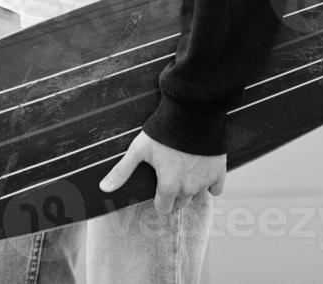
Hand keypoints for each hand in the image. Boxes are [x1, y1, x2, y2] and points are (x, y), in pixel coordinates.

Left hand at [98, 131, 225, 214]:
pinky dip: (209, 184)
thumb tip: (103, 188)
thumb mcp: (138, 150)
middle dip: (173, 194)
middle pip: (180, 203)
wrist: (192, 114)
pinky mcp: (219, 173)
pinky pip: (216, 189)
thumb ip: (122, 171)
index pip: (163, 208)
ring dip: (190, 189)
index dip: (158, 200)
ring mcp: (205, 182)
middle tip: (168, 174)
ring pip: (196, 196)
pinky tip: (200, 170)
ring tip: (183, 169)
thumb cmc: (162, 131)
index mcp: (168, 186)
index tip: (157, 188)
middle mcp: (188, 189)